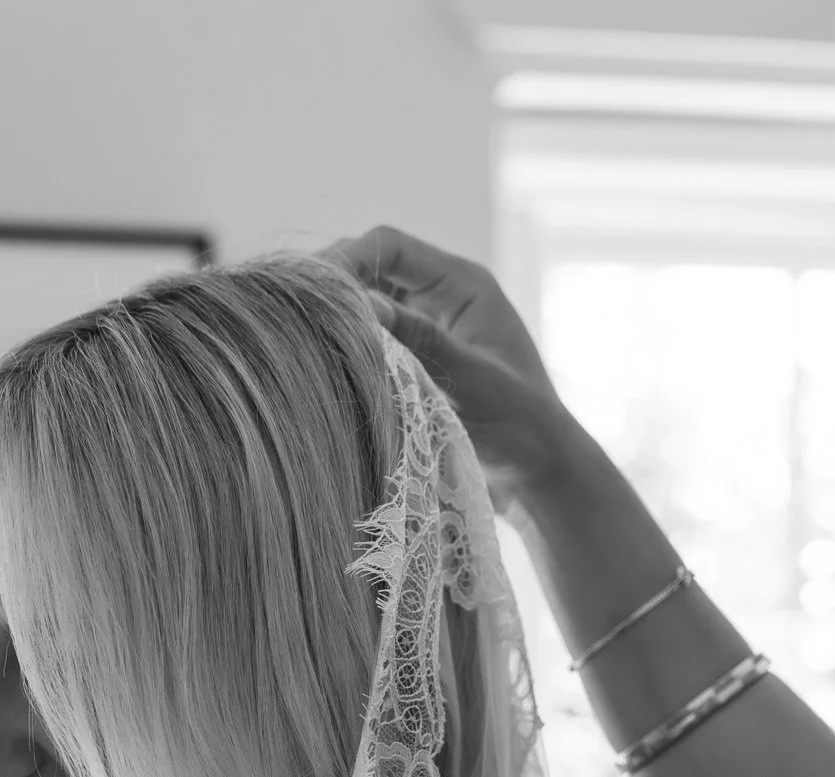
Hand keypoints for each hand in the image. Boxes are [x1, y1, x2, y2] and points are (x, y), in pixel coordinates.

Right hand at [321, 223, 568, 487]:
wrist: (542, 472)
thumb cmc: (522, 426)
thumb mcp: (472, 381)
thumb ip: (421, 342)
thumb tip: (361, 305)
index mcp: (462, 284)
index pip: (388, 246)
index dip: (346, 259)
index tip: (313, 292)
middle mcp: (442, 296)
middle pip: (371, 268)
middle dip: (333, 285)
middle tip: (292, 314)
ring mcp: (429, 328)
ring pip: (368, 304)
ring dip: (338, 317)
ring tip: (299, 337)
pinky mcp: (420, 360)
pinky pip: (375, 340)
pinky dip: (349, 346)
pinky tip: (325, 364)